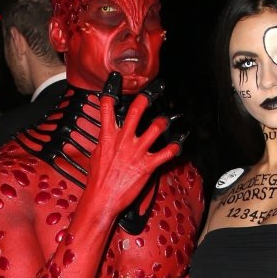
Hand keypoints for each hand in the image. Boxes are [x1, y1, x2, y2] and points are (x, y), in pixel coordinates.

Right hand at [84, 74, 181, 218]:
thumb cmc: (98, 179)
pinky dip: (176, 147)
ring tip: (167, 119)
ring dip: (164, 121)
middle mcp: (124, 140)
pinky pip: (167, 153)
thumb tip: (107, 134)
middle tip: (156, 90)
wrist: (102, 198)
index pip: (107, 106)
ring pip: (156, 127)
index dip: (112, 90)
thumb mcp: (97, 154)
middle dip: (147, 97)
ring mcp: (137, 151)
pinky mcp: (147, 165)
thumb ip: (105, 140)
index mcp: (108, 135)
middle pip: (137, 110)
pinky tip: (179, 143)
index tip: (117, 79)